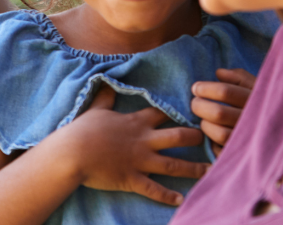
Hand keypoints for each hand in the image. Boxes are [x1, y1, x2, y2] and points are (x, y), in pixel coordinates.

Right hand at [56, 87, 207, 205]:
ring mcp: (139, 161)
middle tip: (210, 138)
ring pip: (173, 164)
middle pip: (177, 137)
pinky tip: (181, 199)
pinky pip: (154, 189)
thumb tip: (108, 83)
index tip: (194, 110)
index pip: (163, 113)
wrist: (72, 153)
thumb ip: (106, 97)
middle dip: (195, 137)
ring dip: (193, 168)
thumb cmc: (82, 130)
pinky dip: (168, 196)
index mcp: (135, 122)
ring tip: (210, 170)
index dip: (179, 112)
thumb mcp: (96, 109)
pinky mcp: (132, 179)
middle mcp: (143, 141)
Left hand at [191, 67, 256, 154]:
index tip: (196, 87)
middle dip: (200, 106)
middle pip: (218, 113)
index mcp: (258, 100)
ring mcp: (251, 140)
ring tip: (203, 119)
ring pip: (220, 134)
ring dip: (206, 125)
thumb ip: (239, 77)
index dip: (206, 88)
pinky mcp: (246, 155)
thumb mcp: (258, 86)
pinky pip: (223, 151)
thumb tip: (219, 73)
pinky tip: (213, 135)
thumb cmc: (266, 104)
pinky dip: (214, 143)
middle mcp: (255, 121)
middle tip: (195, 103)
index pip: (225, 92)